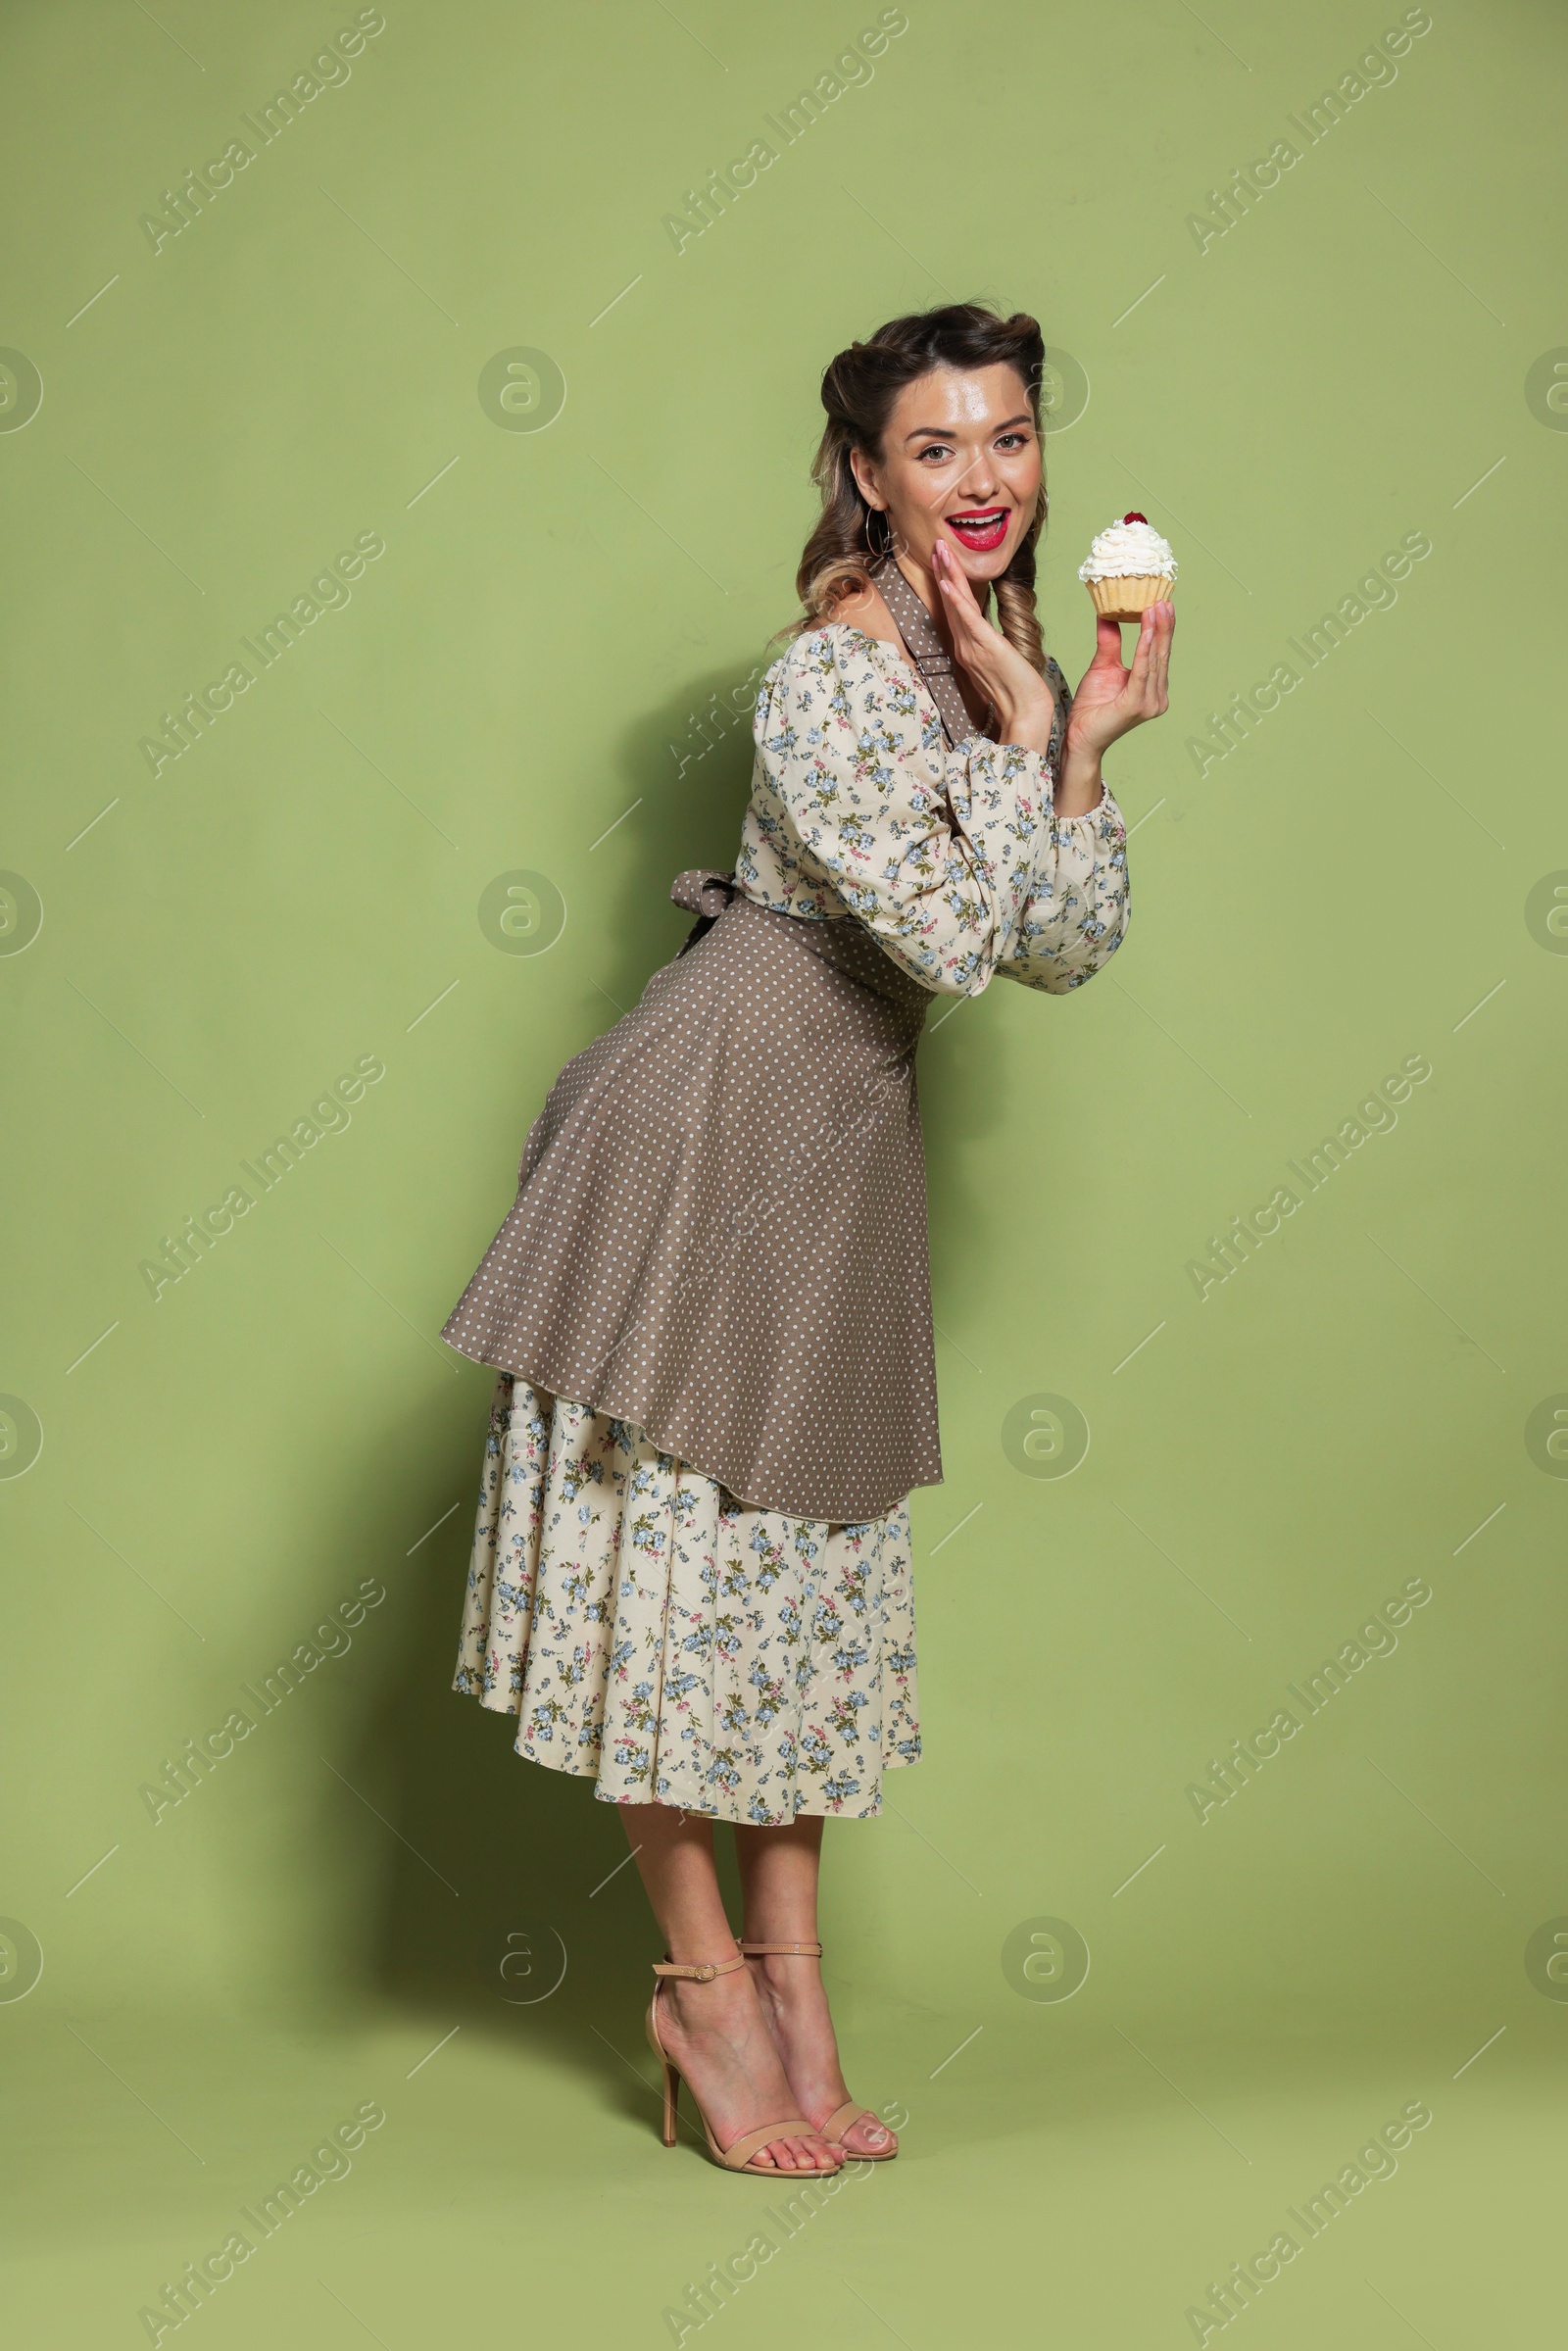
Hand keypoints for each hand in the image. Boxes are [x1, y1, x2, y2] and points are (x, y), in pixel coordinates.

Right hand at [930, 539, 1055, 754]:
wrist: (1025, 713)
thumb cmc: (1018, 693)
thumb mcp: (1001, 664)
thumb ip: (991, 648)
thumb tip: (991, 637)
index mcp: (968, 649)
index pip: (955, 610)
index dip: (948, 583)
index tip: (944, 561)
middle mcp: (965, 647)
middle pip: (950, 603)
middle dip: (943, 571)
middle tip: (937, 544)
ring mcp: (973, 648)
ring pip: (956, 605)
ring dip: (947, 575)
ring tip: (941, 551)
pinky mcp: (986, 648)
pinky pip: (968, 620)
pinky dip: (957, 601)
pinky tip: (948, 584)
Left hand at [1062, 602, 1173, 764]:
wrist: (1079, 738)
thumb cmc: (1091, 708)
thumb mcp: (1102, 667)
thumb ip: (1110, 643)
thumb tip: (1107, 614)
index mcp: (1152, 688)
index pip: (1160, 653)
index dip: (1162, 628)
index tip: (1162, 602)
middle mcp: (1157, 696)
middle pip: (1161, 654)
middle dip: (1163, 625)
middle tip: (1163, 599)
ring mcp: (1150, 703)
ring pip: (1154, 660)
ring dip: (1155, 632)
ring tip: (1154, 608)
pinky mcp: (1137, 706)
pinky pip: (1143, 672)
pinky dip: (1145, 651)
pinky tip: (1146, 632)